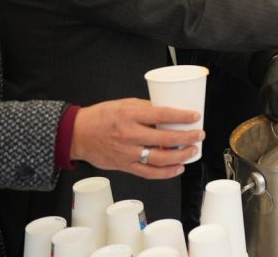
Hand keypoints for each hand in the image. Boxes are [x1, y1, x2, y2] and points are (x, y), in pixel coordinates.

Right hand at [71, 98, 203, 178]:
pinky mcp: (124, 166)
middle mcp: (129, 134)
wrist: (78, 134)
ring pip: (160, 158)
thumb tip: (169, 113)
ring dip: (180, 156)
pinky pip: (149, 172)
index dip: (182, 116)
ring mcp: (127, 152)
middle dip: (187, 137)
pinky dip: (165, 172)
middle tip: (199, 135)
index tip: (195, 116)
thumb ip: (146, 109)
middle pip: (165, 138)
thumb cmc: (101, 117)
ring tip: (192, 151)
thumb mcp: (125, 104)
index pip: (162, 115)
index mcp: (130, 115)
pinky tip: (177, 168)